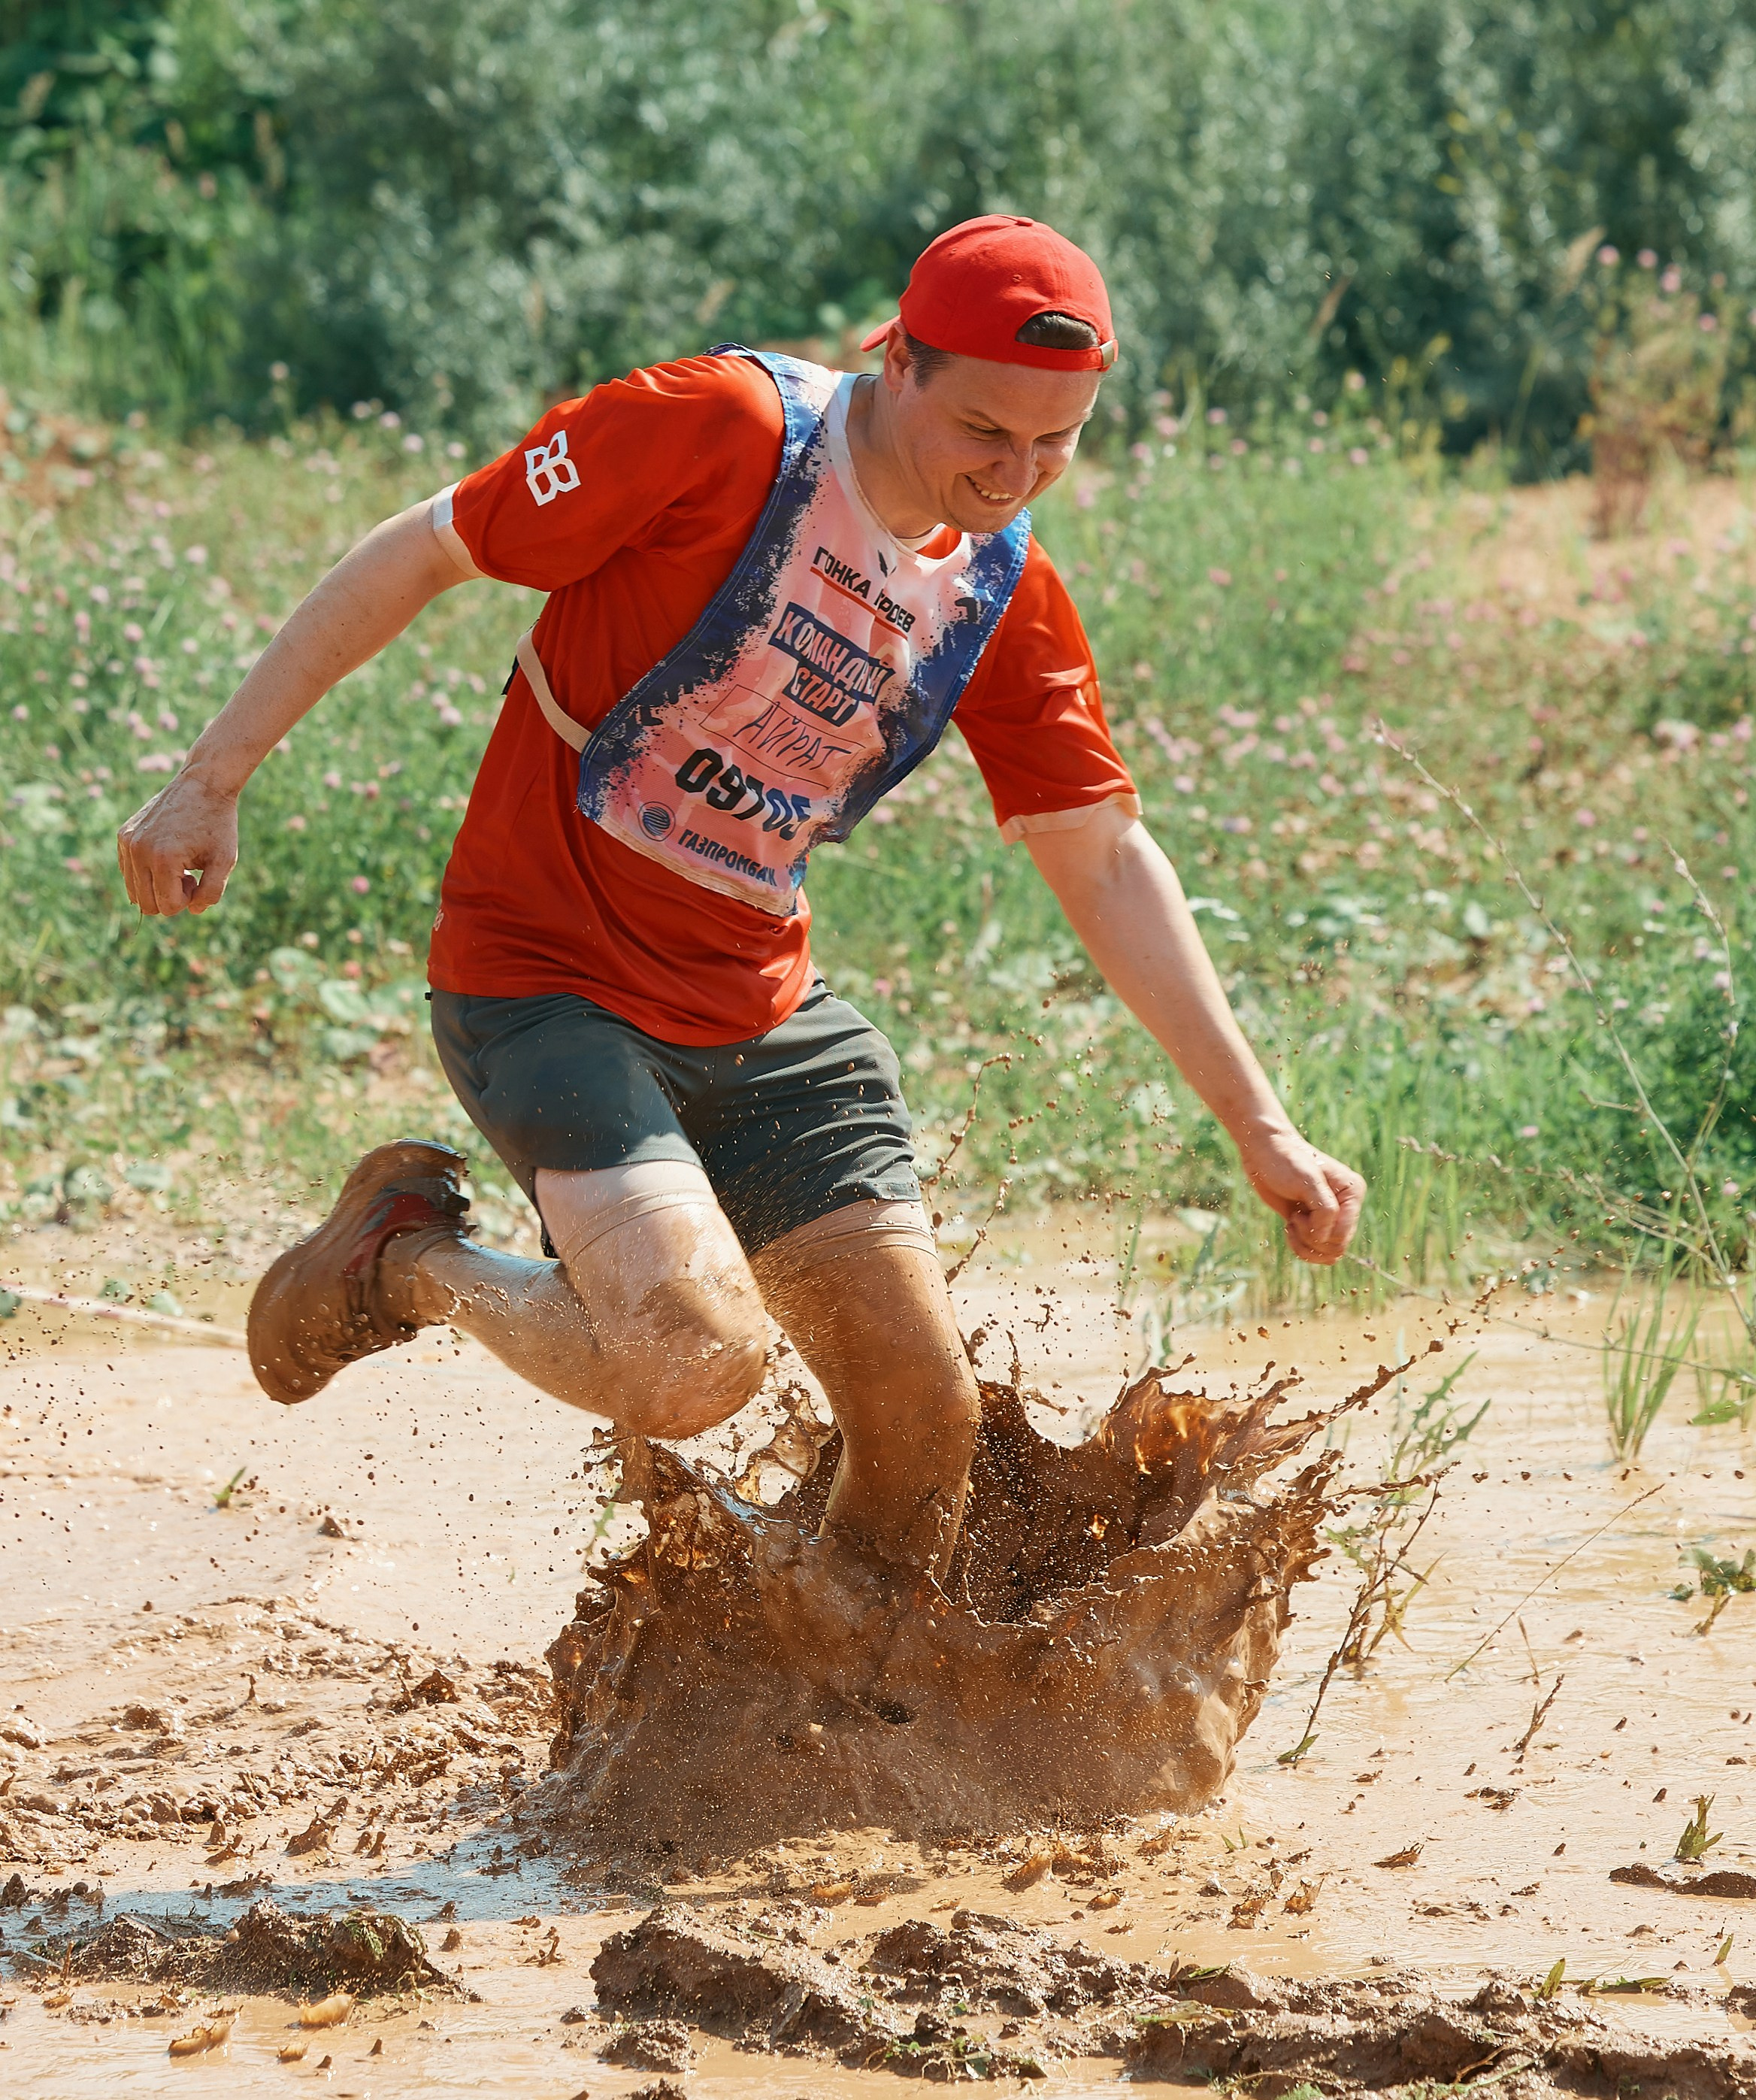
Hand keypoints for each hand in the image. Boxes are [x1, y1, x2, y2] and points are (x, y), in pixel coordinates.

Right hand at [116, 768, 239, 917]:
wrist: (202, 785)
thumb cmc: (217, 824)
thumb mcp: (224, 861)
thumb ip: (211, 893)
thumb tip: (191, 910)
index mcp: (162, 859)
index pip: (167, 907)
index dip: (187, 900)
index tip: (198, 878)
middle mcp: (138, 850)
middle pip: (146, 905)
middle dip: (171, 897)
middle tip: (189, 875)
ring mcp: (127, 842)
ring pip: (134, 891)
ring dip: (158, 886)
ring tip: (178, 866)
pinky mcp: (123, 835)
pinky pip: (128, 872)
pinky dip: (146, 873)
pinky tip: (166, 856)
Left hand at [1235, 1123, 1364, 1264]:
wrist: (1264, 1152)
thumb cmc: (1286, 1161)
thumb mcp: (1308, 1181)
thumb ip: (1324, 1209)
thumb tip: (1325, 1238)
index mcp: (1352, 1193)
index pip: (1343, 1233)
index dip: (1320, 1231)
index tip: (1301, 1212)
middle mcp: (1345, 1207)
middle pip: (1337, 1246)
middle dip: (1311, 1238)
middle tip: (1295, 1217)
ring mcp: (1329, 1217)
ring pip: (1327, 1253)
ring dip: (1305, 1245)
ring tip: (1292, 1223)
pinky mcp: (1312, 1224)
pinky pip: (1315, 1251)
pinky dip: (1300, 1247)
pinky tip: (1288, 1228)